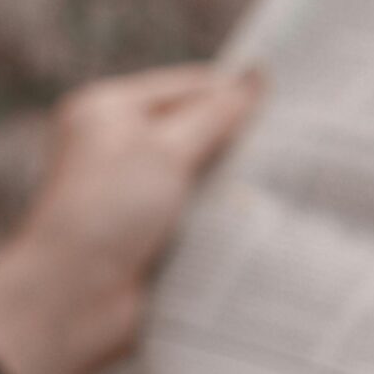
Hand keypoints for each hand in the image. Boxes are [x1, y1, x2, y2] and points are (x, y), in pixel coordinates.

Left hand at [0, 63, 260, 373]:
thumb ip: (217, 113)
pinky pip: (198, 214)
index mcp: (108, 111)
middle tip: (299, 140)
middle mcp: (118, 148)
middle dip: (239, 139)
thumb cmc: (108, 209)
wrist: (74, 298)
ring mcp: (134, 194)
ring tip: (289, 178)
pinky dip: (223, 216)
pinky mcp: (150, 236)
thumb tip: (257, 75)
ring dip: (234, 182)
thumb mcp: (166, 149)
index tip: (291, 98)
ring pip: (201, 175)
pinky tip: (262, 215)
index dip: (235, 92)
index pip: (186, 86)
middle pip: (195, 130)